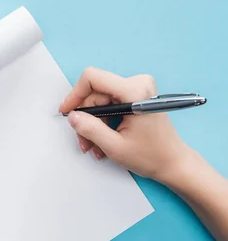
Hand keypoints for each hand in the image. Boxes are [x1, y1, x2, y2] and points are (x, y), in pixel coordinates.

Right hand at [59, 67, 193, 185]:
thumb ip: (90, 129)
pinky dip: (102, 122)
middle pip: (95, 93)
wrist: (173, 162)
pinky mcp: (136, 96)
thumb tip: (72, 116)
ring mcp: (138, 89)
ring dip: (93, 124)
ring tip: (93, 146)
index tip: (67, 111)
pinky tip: (103, 140)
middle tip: (83, 139)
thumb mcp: (114, 146)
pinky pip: (109, 104)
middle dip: (85, 118)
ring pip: (100, 101)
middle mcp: (137, 84)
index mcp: (134, 91)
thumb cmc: (152, 156)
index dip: (75, 94)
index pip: (93, 78)